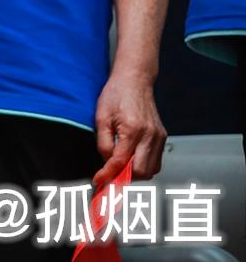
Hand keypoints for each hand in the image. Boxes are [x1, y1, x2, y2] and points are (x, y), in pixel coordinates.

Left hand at [93, 68, 165, 187]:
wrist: (135, 81)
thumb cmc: (116, 95)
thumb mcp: (101, 117)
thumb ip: (103, 142)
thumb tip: (106, 162)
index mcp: (132, 129)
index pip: (121, 162)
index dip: (108, 174)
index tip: (98, 180)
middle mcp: (150, 136)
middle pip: (140, 172)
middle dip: (124, 178)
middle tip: (109, 177)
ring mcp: (159, 137)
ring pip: (151, 170)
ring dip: (135, 174)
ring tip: (119, 169)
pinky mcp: (163, 137)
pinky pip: (156, 161)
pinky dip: (143, 166)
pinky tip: (131, 161)